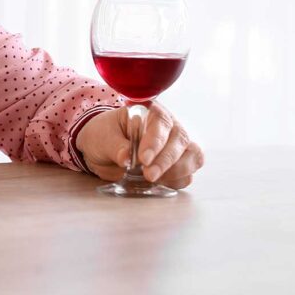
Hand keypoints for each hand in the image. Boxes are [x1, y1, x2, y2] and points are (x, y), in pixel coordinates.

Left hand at [74, 103, 203, 188]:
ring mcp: (176, 146)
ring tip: (152, 179)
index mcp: (149, 112)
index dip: (155, 141)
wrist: (102, 151)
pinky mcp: (177, 165)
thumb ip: (114, 146)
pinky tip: (158, 183)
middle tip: (148, 174)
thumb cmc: (103, 136)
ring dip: (176, 171)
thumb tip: (126, 158)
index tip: (143, 159)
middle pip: (181, 139)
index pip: (161, 122)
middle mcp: (168, 126)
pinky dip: (175, 181)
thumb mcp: (102, 137)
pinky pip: (187, 175)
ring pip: (193, 156)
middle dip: (166, 160)